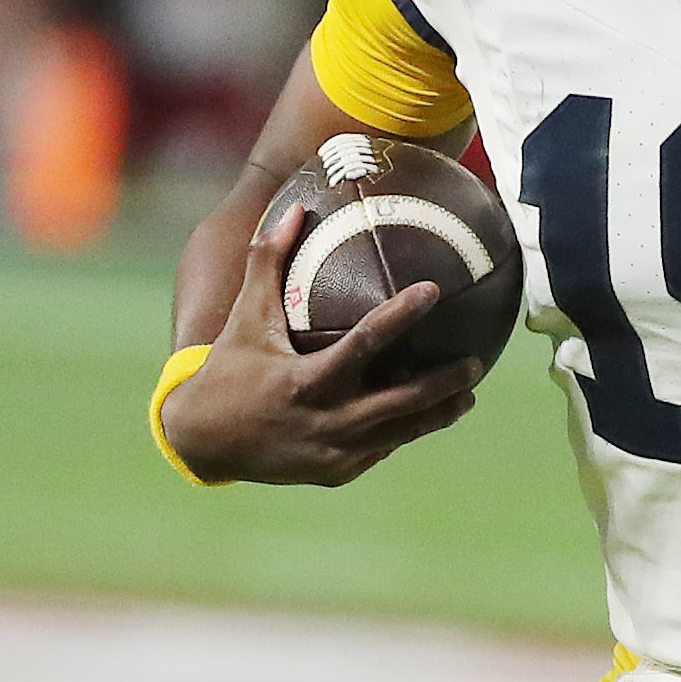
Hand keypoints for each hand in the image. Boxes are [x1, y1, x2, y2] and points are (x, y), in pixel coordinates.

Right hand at [161, 199, 485, 485]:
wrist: (203, 441)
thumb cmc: (229, 369)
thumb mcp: (246, 317)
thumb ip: (268, 262)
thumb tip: (293, 209)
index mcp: (306, 381)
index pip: (366, 343)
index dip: (402, 315)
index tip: (433, 289)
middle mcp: (326, 421)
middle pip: (403, 401)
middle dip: (444, 382)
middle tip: (476, 361)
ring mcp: (335, 453)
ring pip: (401, 433)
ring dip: (439, 414)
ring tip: (468, 395)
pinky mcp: (338, 472)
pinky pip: (382, 448)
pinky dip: (404, 431)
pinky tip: (428, 416)